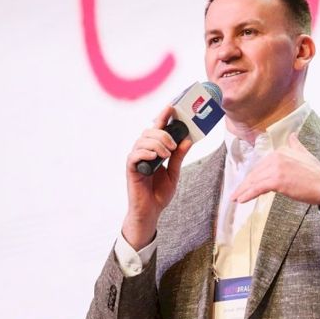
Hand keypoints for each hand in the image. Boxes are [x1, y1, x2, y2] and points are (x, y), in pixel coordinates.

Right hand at [122, 105, 192, 249]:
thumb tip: (187, 140)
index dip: (163, 117)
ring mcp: (137, 159)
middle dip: (163, 134)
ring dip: (157, 144)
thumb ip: (179, 156)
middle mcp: (144, 152)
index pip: (158, 129)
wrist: (151, 211)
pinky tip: (155, 157)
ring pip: (142, 140)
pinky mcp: (131, 168)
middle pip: (149, 131)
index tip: (172, 107)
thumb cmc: (159, 192)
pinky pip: (134, 154)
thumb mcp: (175, 172)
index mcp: (155, 150)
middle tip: (173, 146)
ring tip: (166, 154)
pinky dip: (146, 152)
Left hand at [230, 132, 319, 205]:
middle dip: (245, 184)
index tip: (246, 183)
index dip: (253, 176)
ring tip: (235, 198)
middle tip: (236, 193)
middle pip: (256, 173)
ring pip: (255, 181)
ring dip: (243, 190)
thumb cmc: (317, 174)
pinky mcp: (277, 180)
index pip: (261, 165)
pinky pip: (258, 188)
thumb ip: (295, 144)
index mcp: (281, 151)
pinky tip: (241, 200)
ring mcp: (276, 168)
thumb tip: (292, 135)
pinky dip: (248, 194)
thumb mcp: (304, 153)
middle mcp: (276, 156)